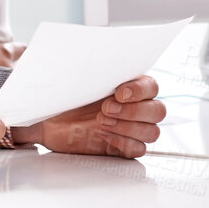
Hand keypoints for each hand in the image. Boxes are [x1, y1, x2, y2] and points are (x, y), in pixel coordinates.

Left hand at [17, 75, 164, 158]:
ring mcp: (132, 129)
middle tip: (106, 109)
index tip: (118, 93)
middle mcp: (136, 107)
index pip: (152, 87)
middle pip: (158, 111)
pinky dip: (123, 143)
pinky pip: (139, 150)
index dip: (139, 90)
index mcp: (131, 86)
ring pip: (152, 132)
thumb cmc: (67, 99)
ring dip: (127, 128)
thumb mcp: (78, 81)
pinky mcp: (123, 148)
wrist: (50, 122)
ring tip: (101, 123)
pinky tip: (104, 136)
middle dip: (133, 111)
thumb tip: (93, 57)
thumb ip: (93, 70)